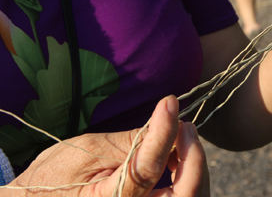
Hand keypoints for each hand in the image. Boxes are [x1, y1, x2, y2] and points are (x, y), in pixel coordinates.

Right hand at [0, 96, 209, 196]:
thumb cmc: (56, 176)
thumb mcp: (88, 151)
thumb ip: (130, 142)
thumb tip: (167, 120)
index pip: (148, 168)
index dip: (164, 132)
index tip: (169, 103)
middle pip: (186, 194)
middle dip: (193, 157)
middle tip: (185, 126)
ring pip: (191, 196)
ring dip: (194, 166)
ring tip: (181, 137)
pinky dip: (188, 176)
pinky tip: (177, 156)